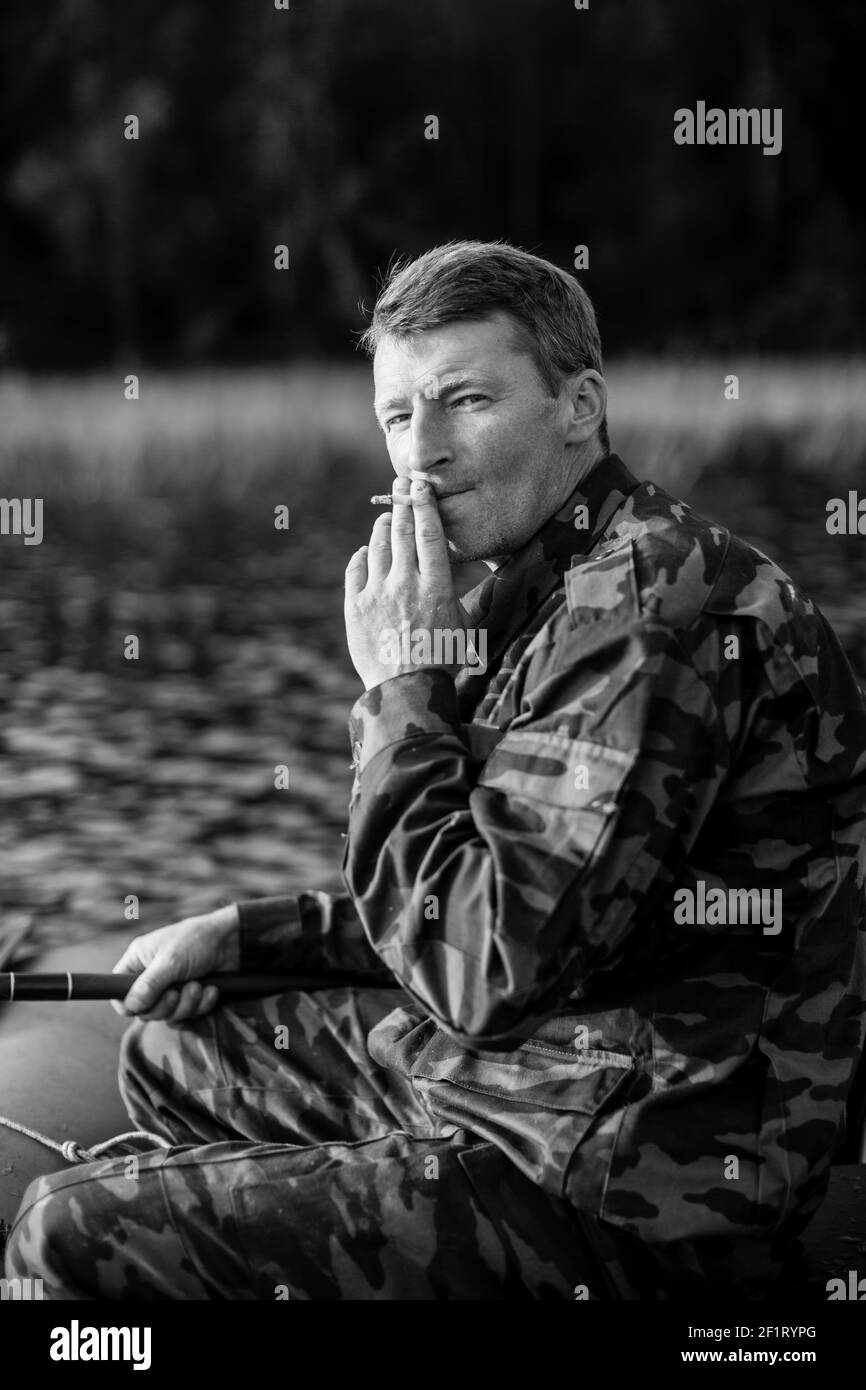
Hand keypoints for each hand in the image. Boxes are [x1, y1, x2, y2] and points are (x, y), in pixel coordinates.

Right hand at [110, 904, 239, 1024]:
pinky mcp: (189, 996)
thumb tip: (130, 1007)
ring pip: (167, 1015)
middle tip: (177, 993)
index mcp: (138, 961)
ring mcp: (170, 987)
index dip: (127, 1004)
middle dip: (165, 1006)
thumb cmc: (198, 941)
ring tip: (198, 986)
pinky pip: (186, 1015)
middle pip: (144, 1010)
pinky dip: (200, 1006)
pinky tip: (211, 990)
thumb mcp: (171, 961)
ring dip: (186, 1005)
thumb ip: (149, 985)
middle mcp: (151, 975)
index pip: (118, 991)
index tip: (142, 1007)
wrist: (234, 941)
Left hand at [345, 474, 471, 690]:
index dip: (424, 505)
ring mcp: (377, 593)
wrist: (407, 692)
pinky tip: (367, 552)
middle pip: (402, 532)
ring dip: (383, 528)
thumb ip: (460, 596)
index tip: (420, 486)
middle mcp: (405, 583)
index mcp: (436, 586)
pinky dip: (362, 556)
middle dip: (402, 504)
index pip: (429, 533)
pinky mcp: (355, 607)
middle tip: (401, 487)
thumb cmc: (442, 661)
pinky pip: (356, 570)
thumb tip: (471, 579)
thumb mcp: (463, 626)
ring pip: (378, 546)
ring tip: (387, 519)